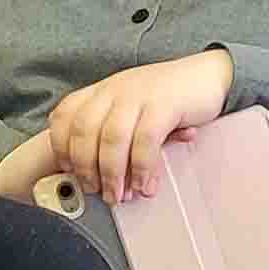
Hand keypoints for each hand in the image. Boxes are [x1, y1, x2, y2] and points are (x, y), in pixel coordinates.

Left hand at [1, 50, 236, 203]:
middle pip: (84, 131)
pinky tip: (145, 184)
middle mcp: (114, 90)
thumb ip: (114, 134)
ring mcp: (138, 94)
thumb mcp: (132, 108)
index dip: (61, 146)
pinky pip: (145, 140)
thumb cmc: (168, 96)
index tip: (69, 171)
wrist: (208, 74)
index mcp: (102, 91)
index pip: (64, 115)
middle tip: (96, 191)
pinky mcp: (164, 104)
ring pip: (112, 138)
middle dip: (85, 168)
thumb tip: (102, 176)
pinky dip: (142, 167)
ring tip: (119, 195)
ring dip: (112, 174)